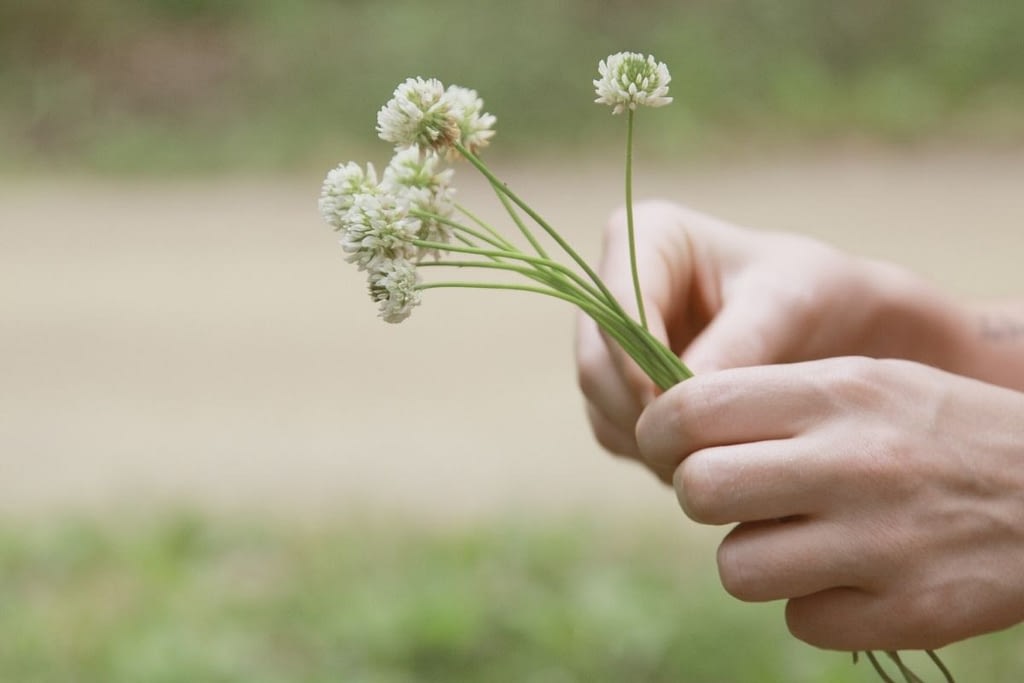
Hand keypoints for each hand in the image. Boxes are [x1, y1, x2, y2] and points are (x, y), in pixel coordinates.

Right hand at [576, 200, 959, 467]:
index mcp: (646, 236)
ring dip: (650, 436)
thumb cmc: (816, 297)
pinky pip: (614, 429)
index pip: (617, 304)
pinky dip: (653, 450)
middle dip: (645, 409)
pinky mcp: (618, 387)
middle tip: (702, 449)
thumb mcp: (788, 308)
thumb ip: (735, 347)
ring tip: (719, 452)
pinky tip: (708, 453)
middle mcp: (615, 286)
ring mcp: (611, 341)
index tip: (680, 409)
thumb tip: (679, 403)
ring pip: (600, 401)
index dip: (639, 361)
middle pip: (597, 361)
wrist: (837, 333)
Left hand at [637, 356, 1023, 649]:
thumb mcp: (864, 382)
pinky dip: (813, 605)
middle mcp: (852, 462)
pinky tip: (853, 576)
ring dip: (754, 558)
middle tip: (736, 496)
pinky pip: (800, 621)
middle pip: (698, 490)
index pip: (691, 408)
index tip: (670, 447)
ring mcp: (880, 543)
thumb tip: (673, 430)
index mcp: (835, 393)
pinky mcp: (906, 612)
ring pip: (737, 568)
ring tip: (800, 539)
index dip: (659, 433)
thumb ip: (771, 401)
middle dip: (701, 496)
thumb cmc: (939, 430)